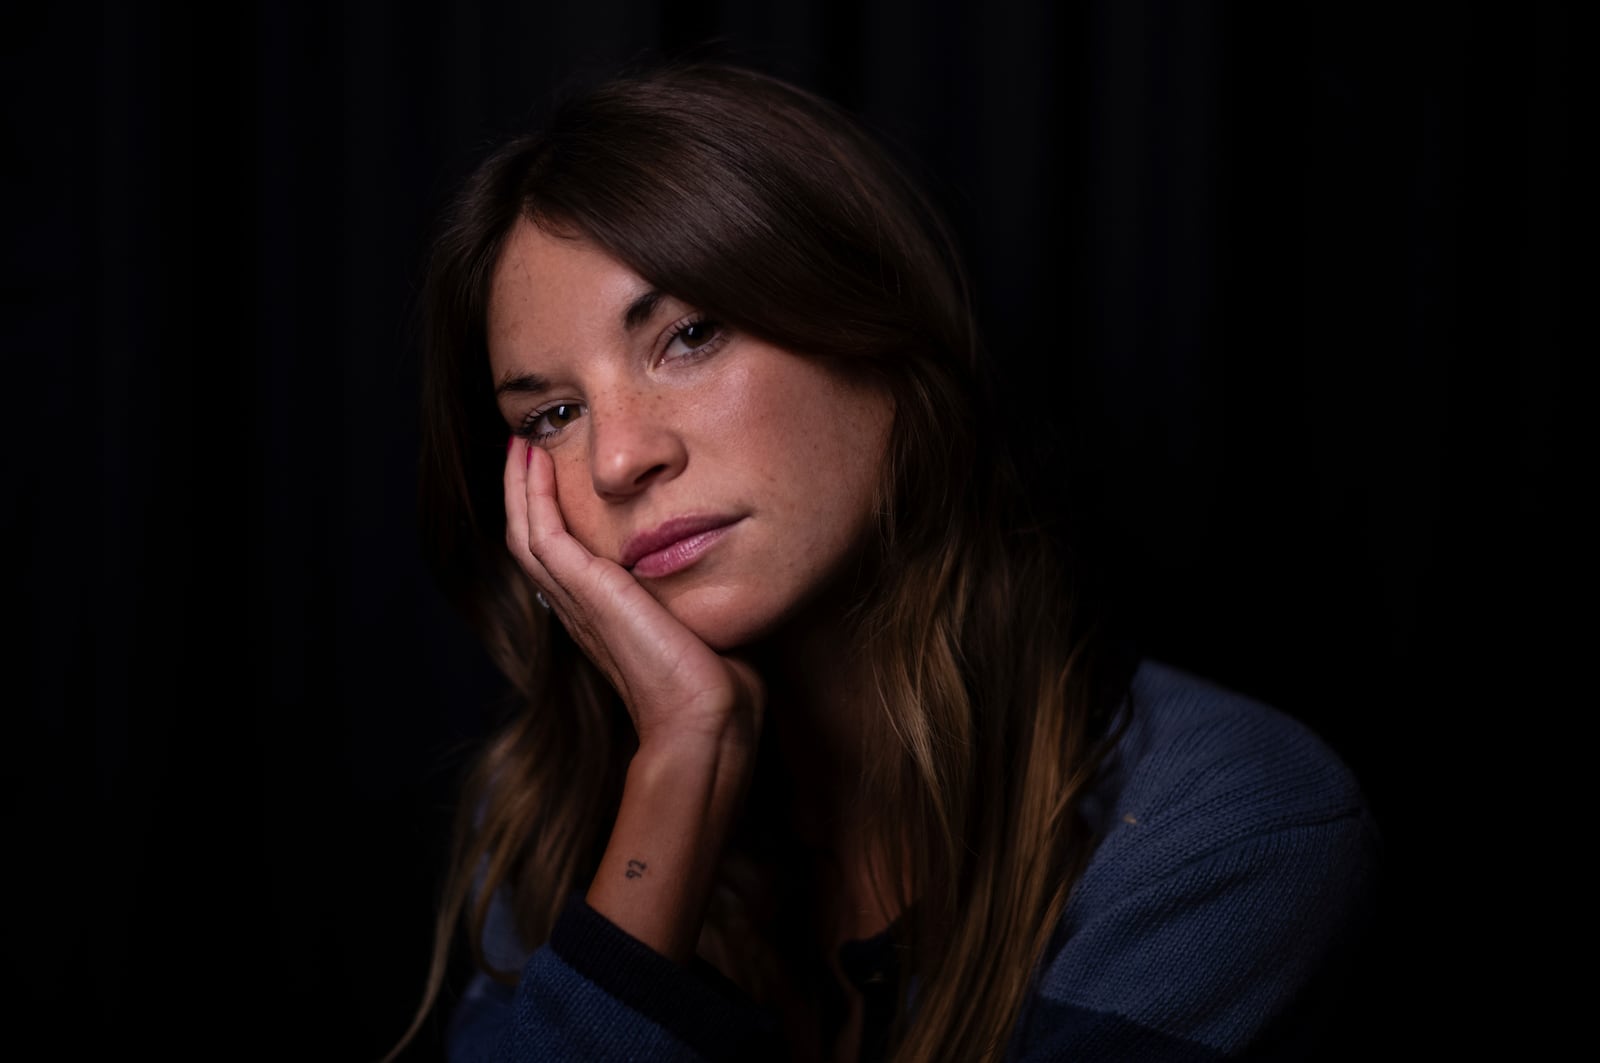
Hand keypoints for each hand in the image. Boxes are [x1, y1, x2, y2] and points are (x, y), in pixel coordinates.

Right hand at [504, 438, 764, 960]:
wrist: (703, 721)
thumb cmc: (714, 686)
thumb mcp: (700, 628)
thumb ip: (696, 601)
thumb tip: (725, 574)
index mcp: (600, 617)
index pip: (561, 555)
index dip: (551, 514)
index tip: (556, 471)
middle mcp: (578, 609)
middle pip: (530, 538)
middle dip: (524, 491)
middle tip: (524, 445)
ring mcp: (576, 601)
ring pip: (524, 531)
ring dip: (518, 485)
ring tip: (522, 443)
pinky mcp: (585, 592)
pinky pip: (540, 532)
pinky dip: (529, 493)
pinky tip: (535, 459)